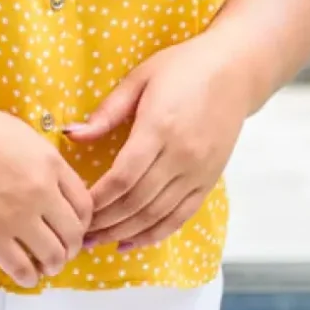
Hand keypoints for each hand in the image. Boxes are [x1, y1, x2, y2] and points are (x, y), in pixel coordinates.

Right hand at [0, 97, 93, 287]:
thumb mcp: (18, 134)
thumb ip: (40, 160)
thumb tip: (50, 181)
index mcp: (49, 163)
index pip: (84, 204)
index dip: (81, 222)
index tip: (72, 228)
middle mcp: (40, 191)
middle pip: (73, 234)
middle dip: (70, 248)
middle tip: (61, 251)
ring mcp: (15, 216)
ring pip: (52, 256)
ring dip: (52, 265)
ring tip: (44, 266)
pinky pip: (20, 268)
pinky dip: (28, 277)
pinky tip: (26, 275)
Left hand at [66, 41, 248, 250]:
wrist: (237, 70)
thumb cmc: (185, 68)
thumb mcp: (140, 78)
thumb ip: (107, 112)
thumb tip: (71, 134)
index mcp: (160, 127)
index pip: (123, 176)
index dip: (98, 198)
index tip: (77, 207)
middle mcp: (182, 155)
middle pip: (137, 201)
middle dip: (104, 222)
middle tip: (79, 233)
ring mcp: (198, 171)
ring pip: (157, 215)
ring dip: (124, 232)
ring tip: (97, 242)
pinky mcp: (209, 180)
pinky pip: (180, 216)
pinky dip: (155, 234)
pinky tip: (130, 242)